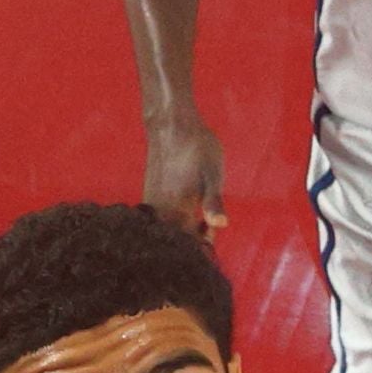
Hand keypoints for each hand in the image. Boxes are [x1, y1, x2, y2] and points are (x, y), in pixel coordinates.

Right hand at [141, 113, 225, 240]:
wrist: (172, 125)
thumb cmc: (198, 149)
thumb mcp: (213, 176)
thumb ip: (214, 203)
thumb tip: (221, 224)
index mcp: (175, 213)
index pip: (187, 247)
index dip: (203, 246)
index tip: (213, 230)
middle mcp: (159, 213)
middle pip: (176, 242)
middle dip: (194, 240)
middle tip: (208, 223)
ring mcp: (152, 205)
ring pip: (168, 230)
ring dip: (185, 229)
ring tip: (200, 216)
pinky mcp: (150, 196)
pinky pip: (162, 219)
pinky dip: (175, 220)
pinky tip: (188, 208)